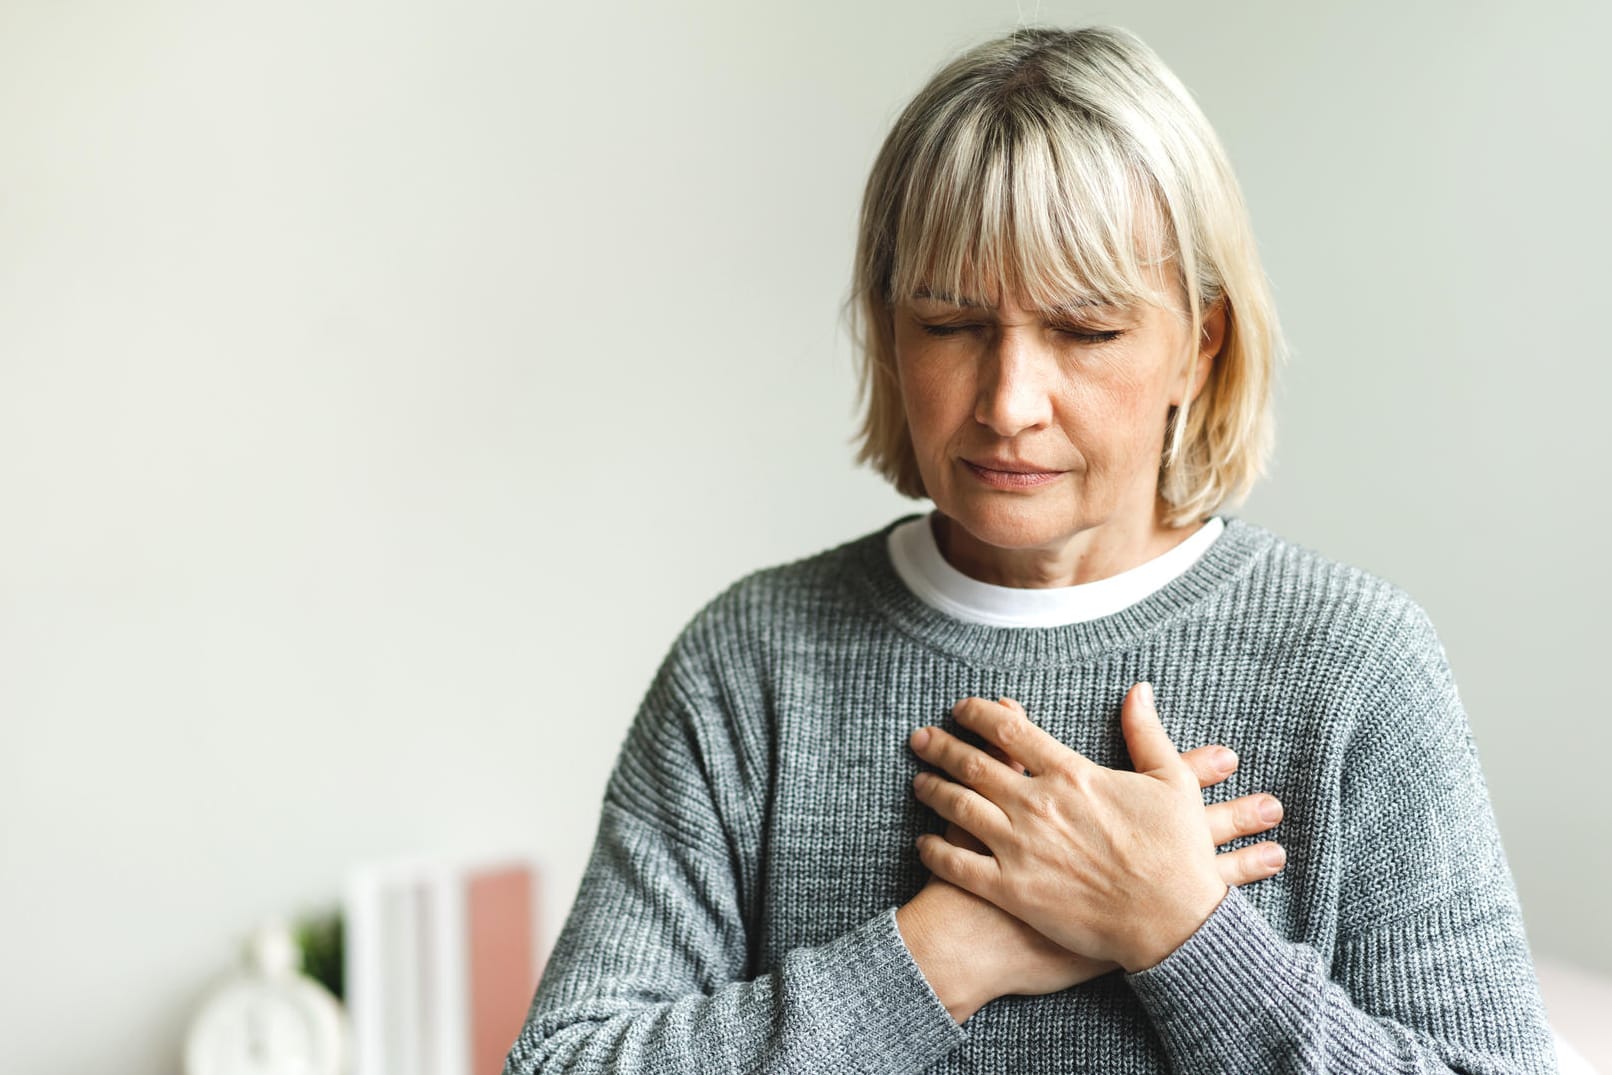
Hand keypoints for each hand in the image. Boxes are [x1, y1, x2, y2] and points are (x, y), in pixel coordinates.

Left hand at [909, 684, 1263, 972]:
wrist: (1172, 922)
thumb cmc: (1177, 853)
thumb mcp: (1171, 781)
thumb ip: (1146, 731)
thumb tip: (1139, 689)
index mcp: (1071, 774)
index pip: (1010, 731)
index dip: (979, 714)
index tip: (962, 709)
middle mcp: (1037, 805)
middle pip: (972, 764)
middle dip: (941, 747)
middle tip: (920, 738)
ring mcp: (1021, 847)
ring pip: (958, 808)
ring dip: (933, 790)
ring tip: (919, 782)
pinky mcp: (1012, 890)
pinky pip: (959, 865)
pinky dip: (934, 851)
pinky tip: (924, 843)